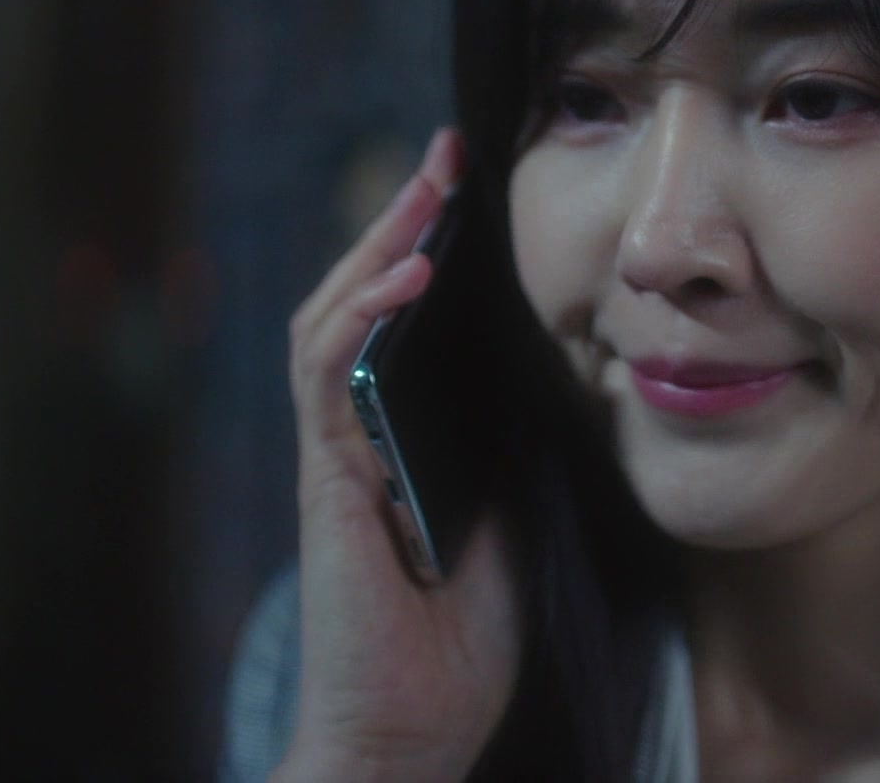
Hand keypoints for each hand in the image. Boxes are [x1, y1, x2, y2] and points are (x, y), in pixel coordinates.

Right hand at [280, 128, 520, 781]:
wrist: (405, 735)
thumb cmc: (455, 645)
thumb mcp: (509, 524)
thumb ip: (509, 453)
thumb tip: (552, 379)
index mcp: (398, 440)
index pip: (402, 328)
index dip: (427, 255)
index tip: (471, 194)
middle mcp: (357, 435)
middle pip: (360, 304)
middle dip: (400, 221)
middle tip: (447, 155)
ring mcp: (335, 454)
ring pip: (329, 321)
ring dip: (377, 246)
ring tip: (428, 187)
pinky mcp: (327, 480)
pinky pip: (329, 379)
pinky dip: (361, 318)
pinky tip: (404, 275)